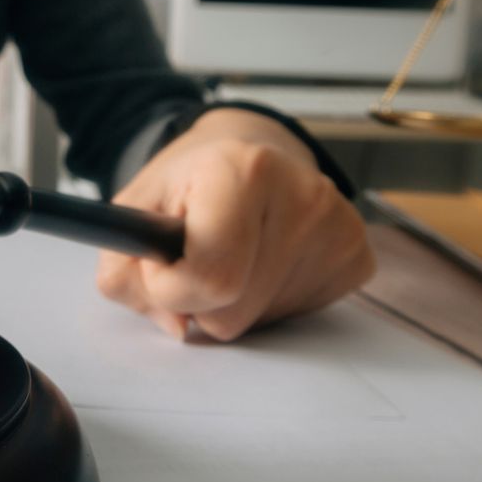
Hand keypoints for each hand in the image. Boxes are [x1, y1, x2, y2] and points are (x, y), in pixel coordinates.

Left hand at [96, 108, 373, 341]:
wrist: (246, 155)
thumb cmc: (186, 188)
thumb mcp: (132, 217)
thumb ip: (125, 276)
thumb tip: (181, 326)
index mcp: (239, 170)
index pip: (209, 278)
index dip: (169, 285)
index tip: (165, 260)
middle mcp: (302, 193)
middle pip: (233, 312)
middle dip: (202, 301)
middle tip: (201, 256)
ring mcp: (338, 226)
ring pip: (263, 320)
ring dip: (236, 303)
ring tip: (234, 254)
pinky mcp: (356, 255)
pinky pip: (299, 315)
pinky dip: (269, 301)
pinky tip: (264, 260)